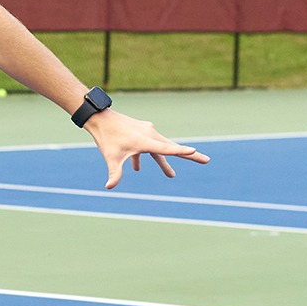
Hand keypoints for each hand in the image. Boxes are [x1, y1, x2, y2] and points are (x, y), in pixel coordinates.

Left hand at [84, 111, 207, 187]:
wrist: (99, 118)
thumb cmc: (106, 138)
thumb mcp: (111, 157)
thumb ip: (114, 173)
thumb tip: (109, 187)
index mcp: (145, 141)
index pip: (167, 149)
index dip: (181, 151)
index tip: (194, 151)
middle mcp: (150, 135)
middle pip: (172, 147)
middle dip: (188, 155)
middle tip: (207, 160)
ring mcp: (146, 132)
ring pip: (159, 149)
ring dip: (163, 162)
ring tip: (171, 176)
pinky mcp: (140, 132)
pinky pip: (146, 147)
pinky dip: (143, 157)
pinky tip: (137, 168)